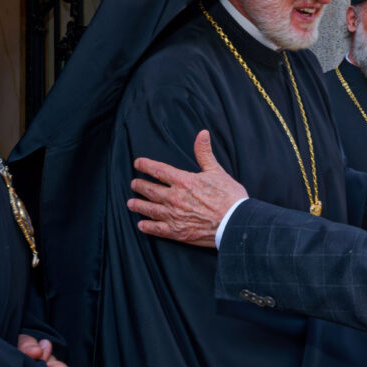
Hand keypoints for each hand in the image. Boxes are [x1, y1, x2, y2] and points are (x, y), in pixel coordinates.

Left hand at [127, 130, 247, 247]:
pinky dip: (148, 227)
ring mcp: (174, 216)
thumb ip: (204, 153)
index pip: (158, 170)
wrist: (235, 223)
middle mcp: (174, 198)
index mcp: (183, 181)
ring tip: (131, 203)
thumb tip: (202, 134)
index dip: (145, 165)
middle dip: (140, 186)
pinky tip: (142, 225)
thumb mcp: (217, 171)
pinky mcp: (178, 232)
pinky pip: (157, 229)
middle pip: (150, 190)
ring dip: (139, 205)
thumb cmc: (229, 197)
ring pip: (150, 209)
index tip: (138, 163)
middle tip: (133, 184)